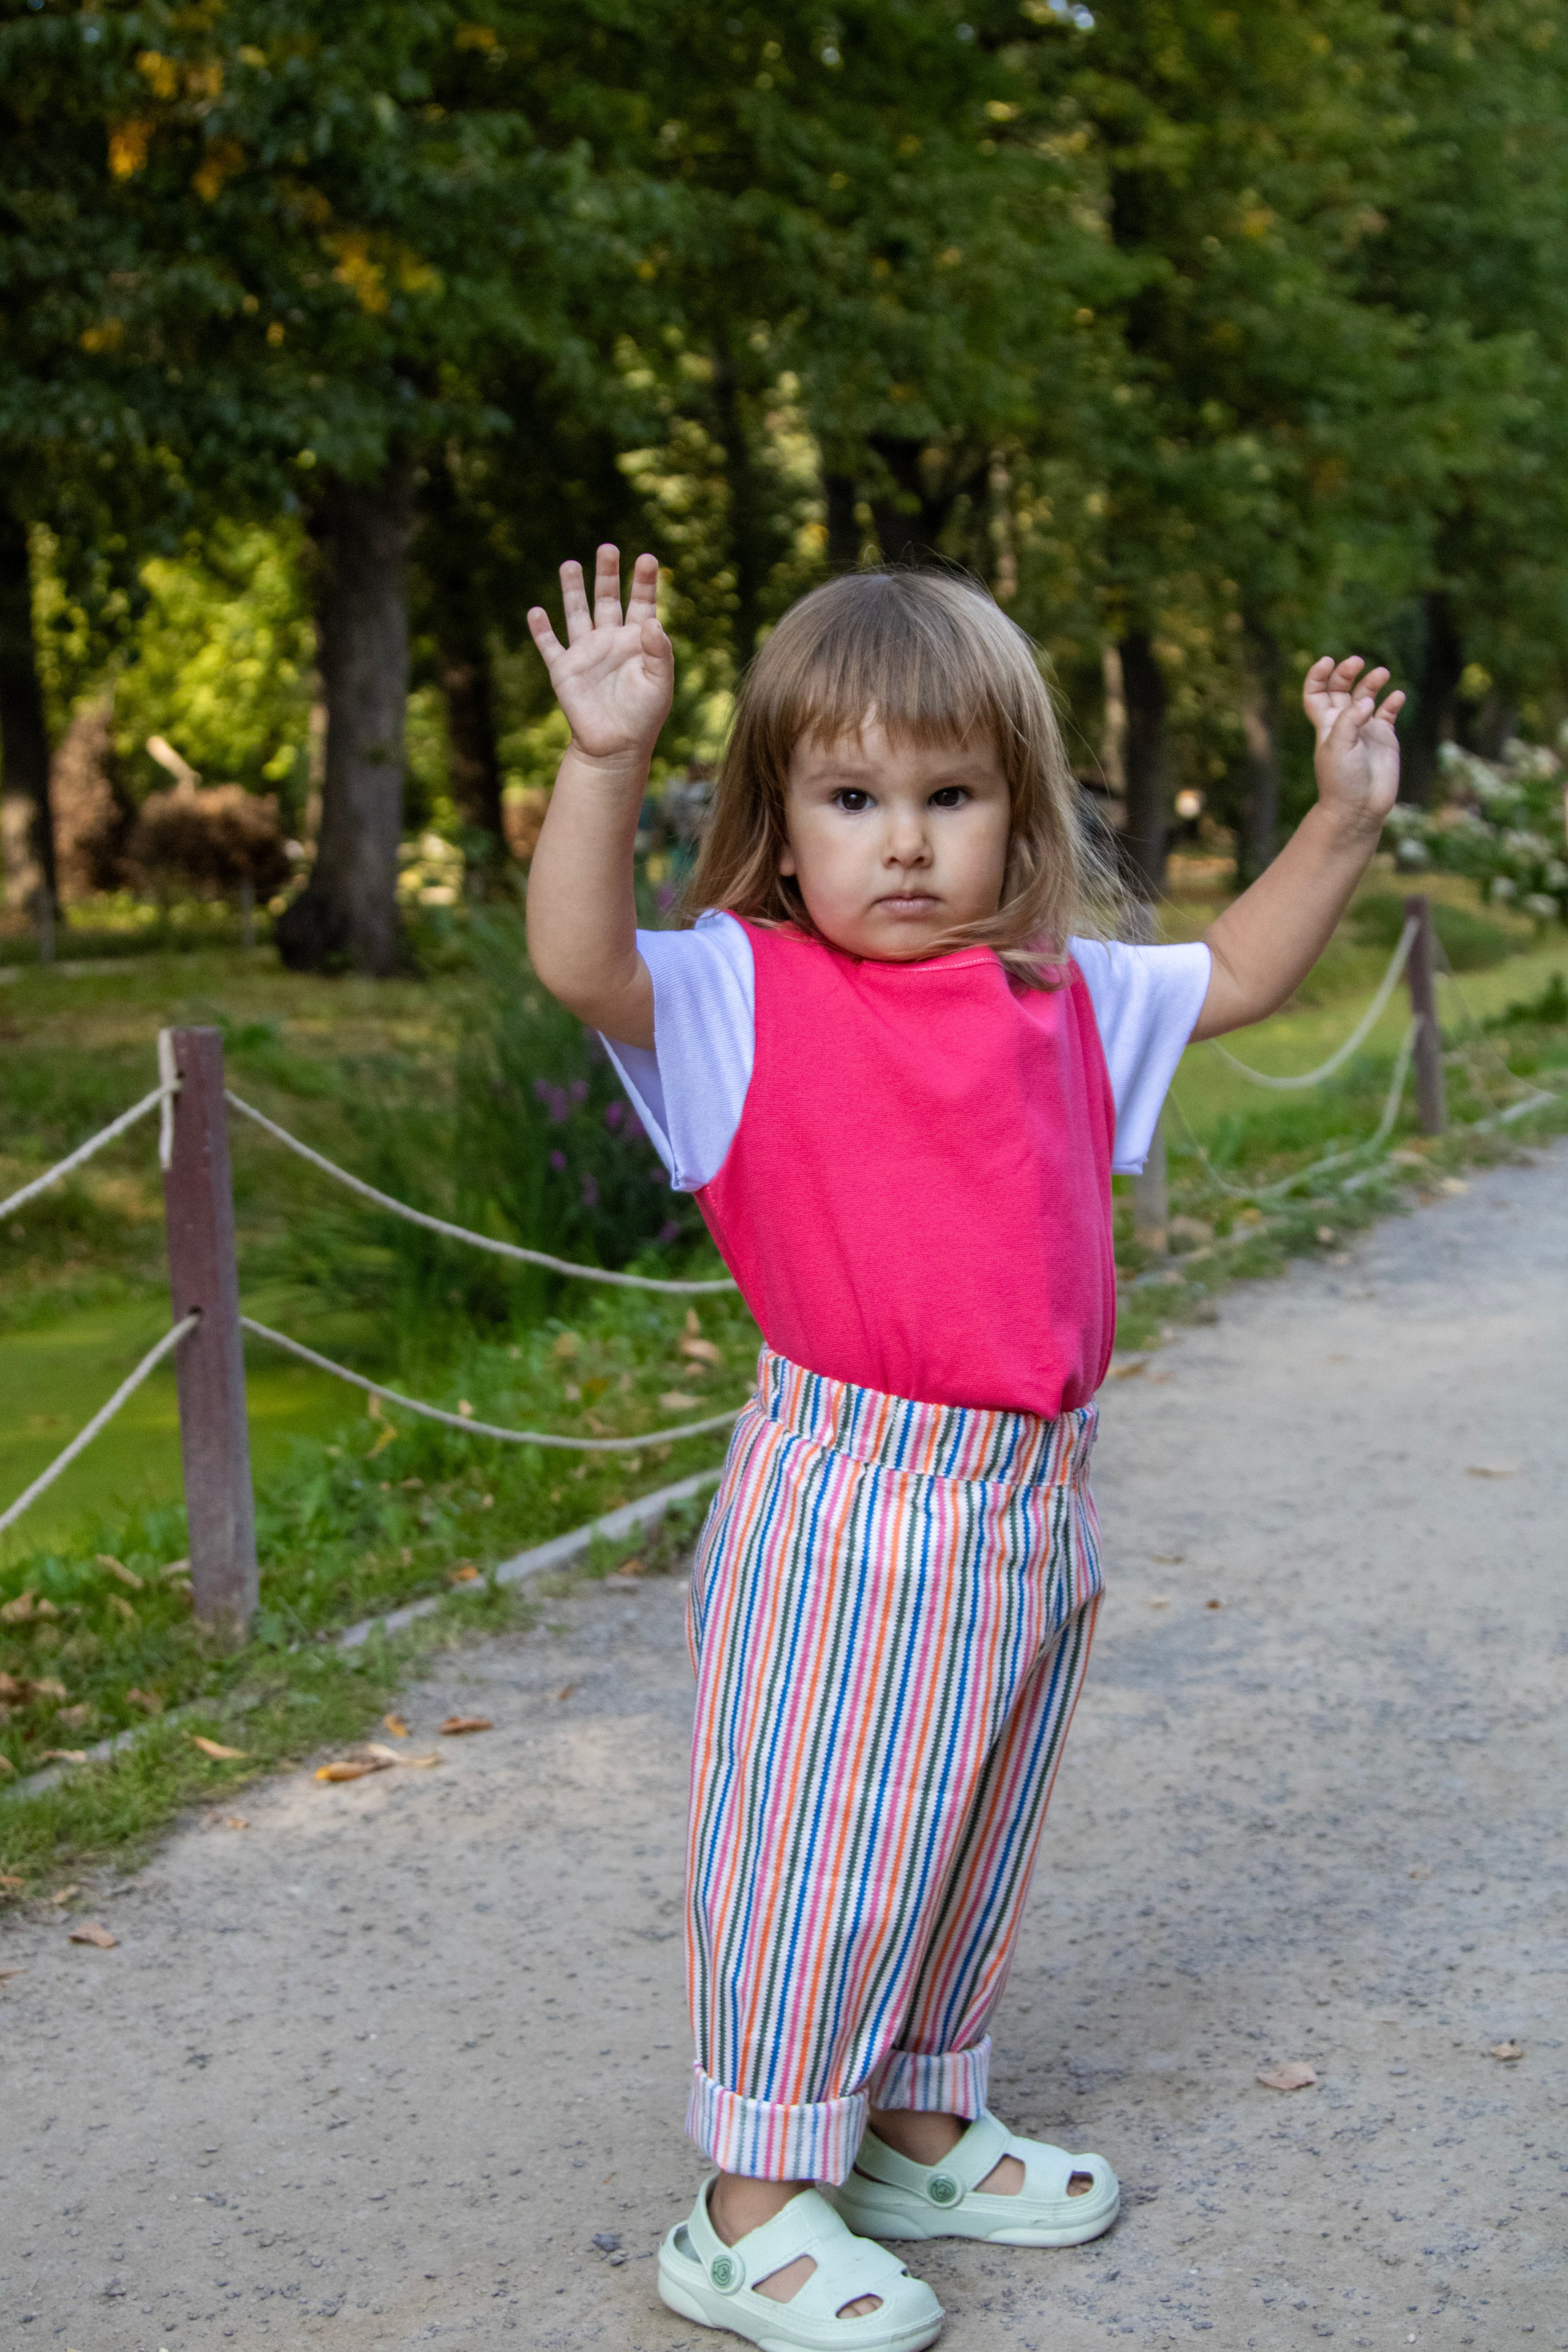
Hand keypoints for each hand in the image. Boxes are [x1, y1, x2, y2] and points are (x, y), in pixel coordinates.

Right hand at [527, 546, 672, 770]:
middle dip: (607, 574)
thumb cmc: (644, 716)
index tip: (647, 558)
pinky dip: (541, 630)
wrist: (616, 747)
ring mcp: (585, 653)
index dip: (644, 581)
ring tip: (569, 564)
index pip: (641, 603)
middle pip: (607, 598)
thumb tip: (650, 620)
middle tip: (607, 549)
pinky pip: (549, 646)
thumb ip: (659, 651)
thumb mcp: (660, 683)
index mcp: (636, 641)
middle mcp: (609, 640)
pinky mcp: (563, 671)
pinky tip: (536, 611)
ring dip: (572, 589)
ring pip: (576, 612)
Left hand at [1303, 654, 1405, 831]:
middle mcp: (1344, 723)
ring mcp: (1365, 729)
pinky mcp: (1384, 737)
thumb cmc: (1341, 781)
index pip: (1316, 693)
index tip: (1327, 661)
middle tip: (1358, 662)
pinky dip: (1393, 701)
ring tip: (1382, 674)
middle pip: (1341, 689)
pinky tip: (1398, 696)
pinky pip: (1389, 712)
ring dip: (1372, 682)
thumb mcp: (1338, 747)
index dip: (1318, 675)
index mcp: (1326, 725)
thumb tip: (1366, 701)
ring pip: (1367, 696)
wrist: (1359, 808)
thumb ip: (1350, 720)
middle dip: (1347, 672)